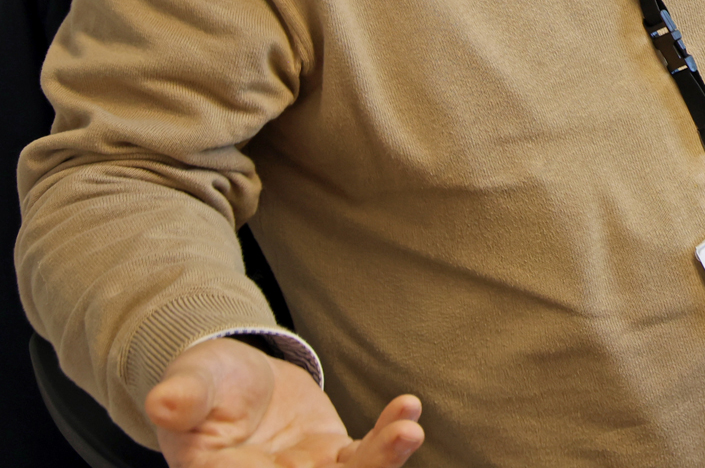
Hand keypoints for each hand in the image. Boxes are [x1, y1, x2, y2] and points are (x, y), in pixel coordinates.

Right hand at [146, 337, 422, 467]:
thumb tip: (161, 402)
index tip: (298, 465)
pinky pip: (367, 454)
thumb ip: (182, 396)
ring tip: (407, 433)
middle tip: (381, 454)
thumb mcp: (189, 382)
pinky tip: (408, 409)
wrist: (234, 380)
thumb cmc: (203, 384)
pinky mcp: (334, 456)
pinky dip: (391, 435)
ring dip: (381, 462)